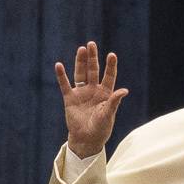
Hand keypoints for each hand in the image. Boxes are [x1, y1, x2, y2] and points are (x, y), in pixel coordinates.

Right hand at [54, 41, 129, 158]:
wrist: (86, 140)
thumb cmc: (101, 128)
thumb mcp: (108, 115)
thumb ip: (114, 102)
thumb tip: (125, 90)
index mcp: (106, 93)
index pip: (109, 76)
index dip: (110, 66)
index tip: (111, 55)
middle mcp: (93, 90)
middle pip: (93, 70)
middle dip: (92, 58)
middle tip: (91, 44)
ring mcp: (81, 93)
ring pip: (80, 74)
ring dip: (80, 62)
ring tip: (81, 49)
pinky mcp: (70, 99)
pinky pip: (65, 85)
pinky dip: (61, 76)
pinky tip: (59, 65)